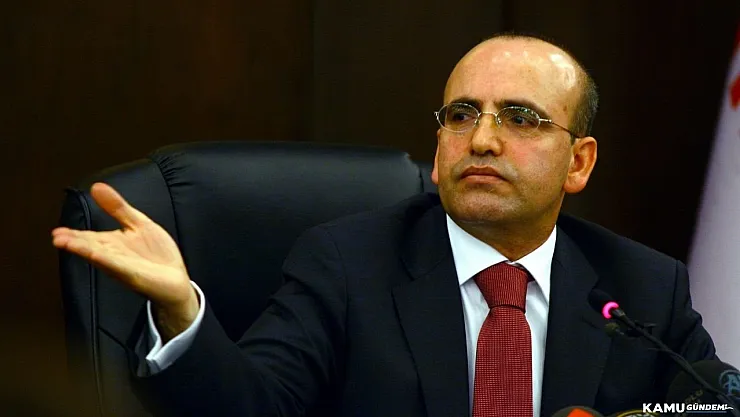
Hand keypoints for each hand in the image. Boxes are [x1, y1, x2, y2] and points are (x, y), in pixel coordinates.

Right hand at [52, 183, 198, 339]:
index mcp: (114, 243)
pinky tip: (95, 254)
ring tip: (65, 243)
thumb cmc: (157, 255)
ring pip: (99, 256)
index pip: (89, 238)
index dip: (74, 234)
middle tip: (56, 237)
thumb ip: (118, 207)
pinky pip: (118, 265)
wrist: (176, 280)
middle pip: (90, 246)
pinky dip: (106, 259)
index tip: (57, 231)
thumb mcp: (139, 223)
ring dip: (83, 250)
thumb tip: (96, 186)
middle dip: (74, 242)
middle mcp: (114, 255)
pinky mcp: (134, 275)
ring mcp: (123, 266)